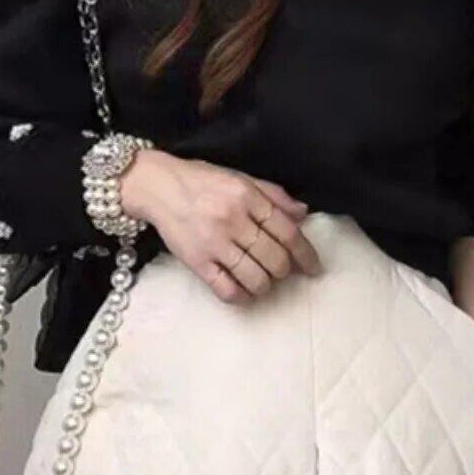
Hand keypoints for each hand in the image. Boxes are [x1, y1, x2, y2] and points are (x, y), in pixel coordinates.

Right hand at [121, 149, 322, 302]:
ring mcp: (214, 244)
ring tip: (264, 280)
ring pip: (255, 278)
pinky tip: (245, 292)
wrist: (159, 187)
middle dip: (286, 270)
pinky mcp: (197, 262)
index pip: (287, 232)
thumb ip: (273, 194)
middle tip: (283, 270)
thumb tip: (303, 213)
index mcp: (248, 197)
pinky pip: (227, 290)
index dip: (306, 254)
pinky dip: (242, 297)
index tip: (314, 267)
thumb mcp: (241, 178)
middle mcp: (233, 220)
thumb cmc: (203, 181)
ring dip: (266, 285)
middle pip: (275, 258)